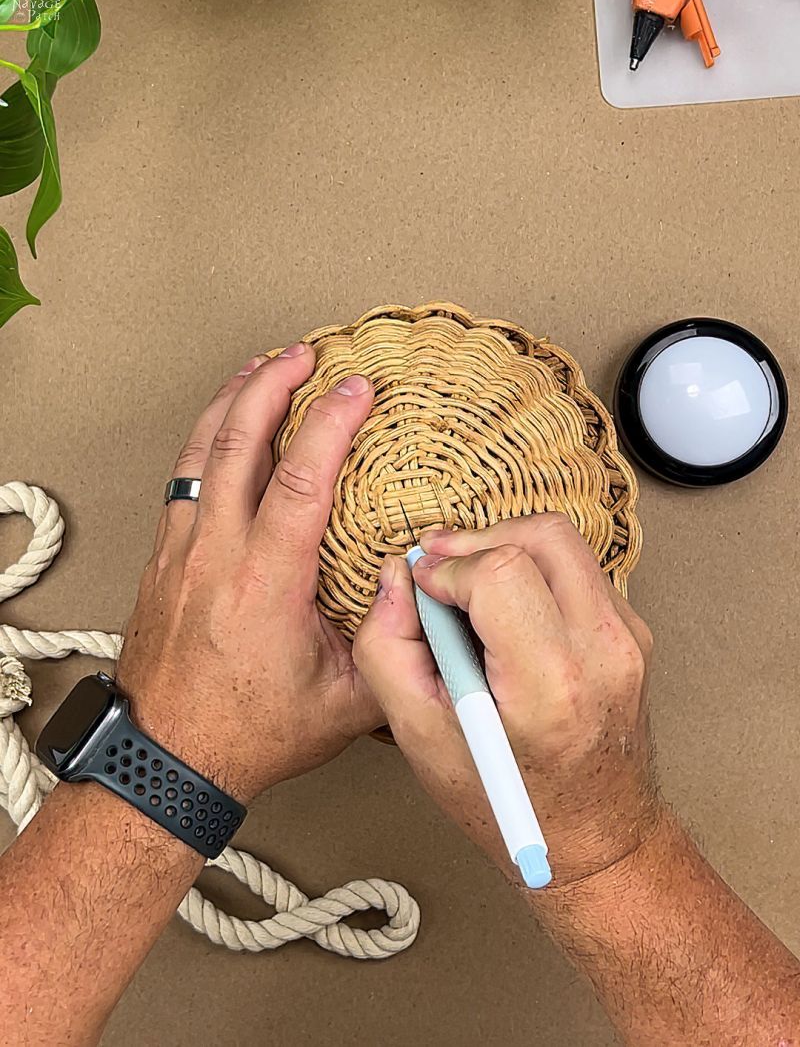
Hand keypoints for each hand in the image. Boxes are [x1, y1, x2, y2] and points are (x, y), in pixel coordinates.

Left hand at [117, 346, 382, 802]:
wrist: (166, 755)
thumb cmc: (249, 732)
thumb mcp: (346, 704)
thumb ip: (395, 648)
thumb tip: (428, 601)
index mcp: (265, 584)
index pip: (301, 482)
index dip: (330, 424)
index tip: (356, 388)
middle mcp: (216, 555)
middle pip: (238, 444)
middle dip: (273, 386)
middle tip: (304, 353)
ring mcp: (182, 552)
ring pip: (201, 453)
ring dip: (233, 402)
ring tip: (261, 369)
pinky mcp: (164, 559)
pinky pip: (184, 479)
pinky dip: (208, 441)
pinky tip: (223, 430)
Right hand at [353, 514, 661, 885]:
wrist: (598, 839)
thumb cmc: (508, 800)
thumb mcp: (420, 738)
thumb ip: (388, 648)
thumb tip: (395, 577)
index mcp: (550, 685)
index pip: (501, 572)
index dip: (449, 568)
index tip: (423, 587)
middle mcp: (602, 651)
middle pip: (541, 535)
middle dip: (478, 541)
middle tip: (441, 570)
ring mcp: (628, 638)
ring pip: (562, 543)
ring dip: (506, 550)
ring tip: (470, 589)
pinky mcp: (634, 633)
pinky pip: (578, 570)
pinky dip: (534, 572)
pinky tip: (507, 613)